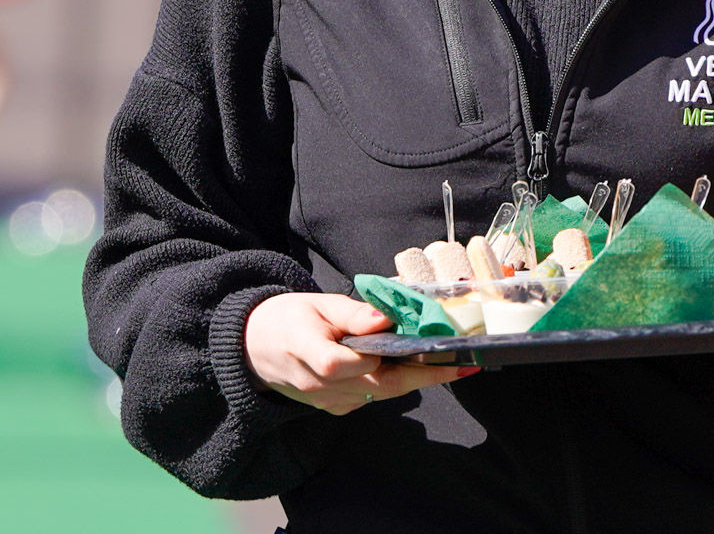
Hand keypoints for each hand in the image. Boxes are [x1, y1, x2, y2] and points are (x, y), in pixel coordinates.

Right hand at [243, 293, 471, 414]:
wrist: (251, 347)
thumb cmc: (287, 318)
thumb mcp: (319, 305)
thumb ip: (354, 314)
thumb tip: (385, 319)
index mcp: (314, 355)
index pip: (363, 364)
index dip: (404, 360)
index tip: (440, 352)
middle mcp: (322, 386)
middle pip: (382, 386)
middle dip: (426, 376)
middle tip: (462, 364)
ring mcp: (327, 402)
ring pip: (381, 394)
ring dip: (414, 379)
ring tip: (448, 360)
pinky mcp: (333, 407)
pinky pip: (371, 397)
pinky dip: (394, 383)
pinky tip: (413, 366)